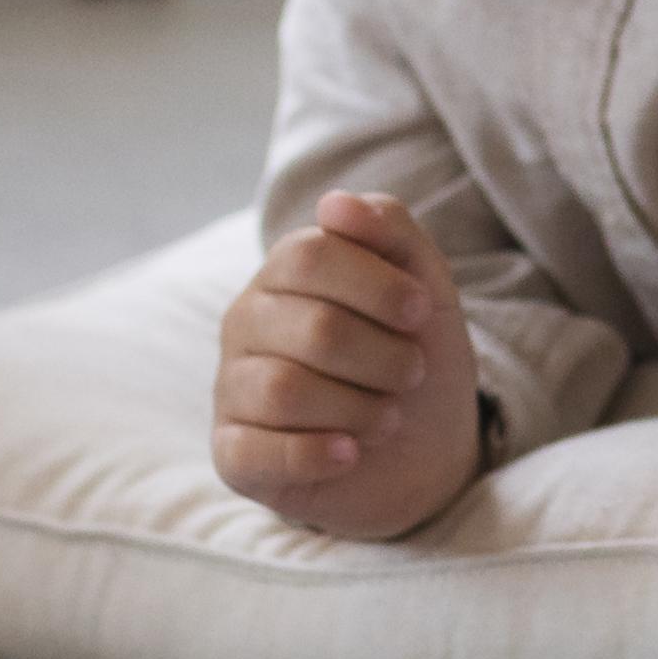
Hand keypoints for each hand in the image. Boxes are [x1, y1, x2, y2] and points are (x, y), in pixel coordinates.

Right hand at [209, 191, 482, 538]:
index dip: (377, 286)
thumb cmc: (413, 356)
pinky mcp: (232, 455)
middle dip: (384, 357)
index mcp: (284, 274)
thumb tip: (333, 202)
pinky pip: (257, 453)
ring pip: (285, 392)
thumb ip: (389, 230)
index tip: (421, 314)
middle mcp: (246, 323)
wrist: (424, 449)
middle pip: (312, 329)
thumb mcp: (424, 287)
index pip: (308, 256)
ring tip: (386, 418)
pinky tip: (349, 453)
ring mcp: (232, 389)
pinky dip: (318, 454)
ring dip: (360, 410)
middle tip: (410, 374)